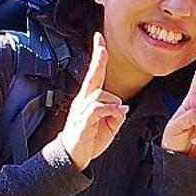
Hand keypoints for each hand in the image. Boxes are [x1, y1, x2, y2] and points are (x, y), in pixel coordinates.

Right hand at [58, 35, 128, 171]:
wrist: (72, 157)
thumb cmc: (89, 139)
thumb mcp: (110, 126)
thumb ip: (117, 114)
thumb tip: (123, 108)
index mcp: (89, 99)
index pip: (94, 74)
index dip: (97, 56)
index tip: (99, 38)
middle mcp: (83, 101)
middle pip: (93, 77)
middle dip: (98, 59)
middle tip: (101, 42)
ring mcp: (80, 110)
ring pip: (100, 95)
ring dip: (114, 104)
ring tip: (116, 117)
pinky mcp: (82, 121)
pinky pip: (97, 109)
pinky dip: (110, 111)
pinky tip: (116, 117)